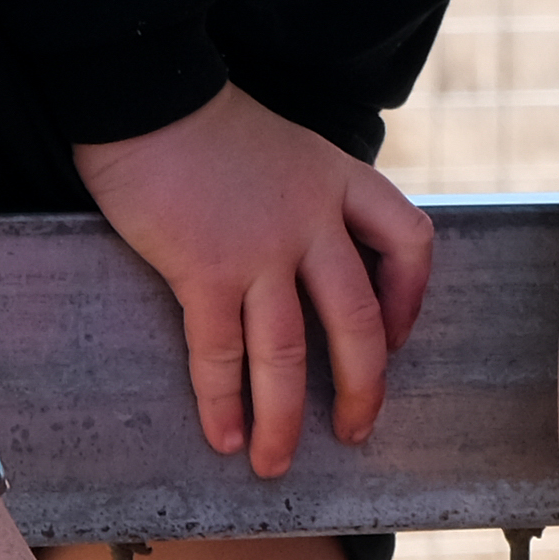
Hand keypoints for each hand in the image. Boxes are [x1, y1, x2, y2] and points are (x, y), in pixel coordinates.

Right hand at [73, 88, 437, 478]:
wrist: (147, 97)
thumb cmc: (208, 128)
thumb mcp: (288, 151)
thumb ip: (309, 202)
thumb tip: (310, 265)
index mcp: (341, 182)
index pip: (409, 241)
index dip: (411, 299)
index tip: (395, 339)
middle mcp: (313, 220)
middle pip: (358, 320)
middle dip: (362, 388)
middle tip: (354, 432)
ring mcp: (261, 249)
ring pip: (290, 352)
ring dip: (285, 418)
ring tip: (275, 463)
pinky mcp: (205, 270)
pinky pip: (222, 353)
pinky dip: (223, 402)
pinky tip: (223, 436)